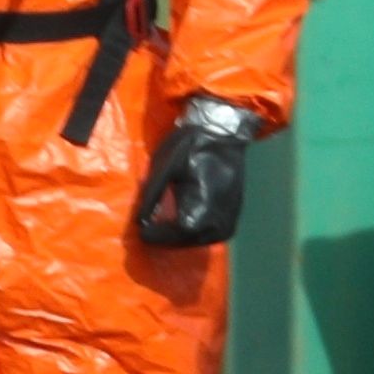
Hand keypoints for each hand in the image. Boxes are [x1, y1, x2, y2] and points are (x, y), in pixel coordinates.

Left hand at [132, 95, 261, 249]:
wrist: (224, 132)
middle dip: (167, 238)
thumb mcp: (166, 166)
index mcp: (205, 206)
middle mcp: (221, 220)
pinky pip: (211, 234)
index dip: (159, 236)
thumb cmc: (193, 145)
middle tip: (148, 231)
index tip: (141, 232)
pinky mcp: (233, 215)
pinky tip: (180, 224)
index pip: (179, 233)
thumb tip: (140, 221)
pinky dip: (194, 233)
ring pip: (201, 240)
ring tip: (161, 229)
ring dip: (180, 237)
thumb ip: (153, 195)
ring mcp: (230, 219)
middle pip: (189, 241)